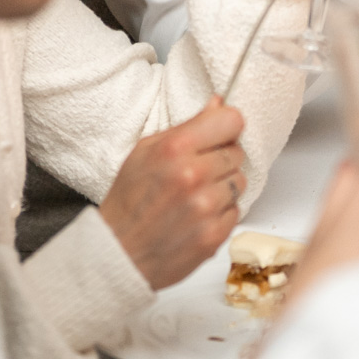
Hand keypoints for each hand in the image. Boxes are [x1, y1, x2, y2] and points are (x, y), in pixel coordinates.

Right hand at [99, 97, 245, 289]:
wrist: (119, 254)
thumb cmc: (128, 202)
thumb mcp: (145, 152)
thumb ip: (187, 127)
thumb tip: (218, 104)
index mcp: (175, 148)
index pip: (231, 120)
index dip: (226, 126)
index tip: (220, 133)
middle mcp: (194, 175)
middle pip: (237, 152)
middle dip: (221, 158)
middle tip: (197, 171)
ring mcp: (206, 207)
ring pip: (239, 182)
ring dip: (223, 187)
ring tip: (195, 196)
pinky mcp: (214, 235)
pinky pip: (236, 211)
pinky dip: (221, 213)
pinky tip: (197, 216)